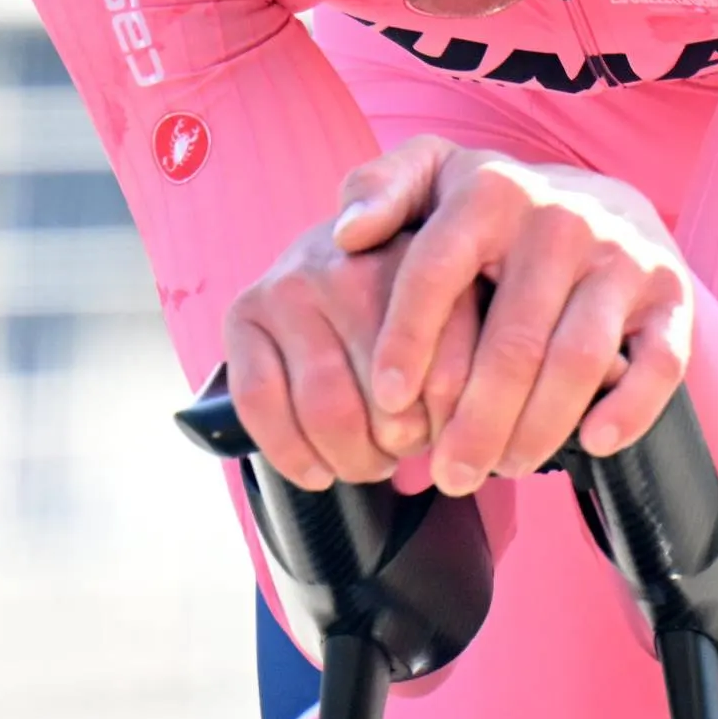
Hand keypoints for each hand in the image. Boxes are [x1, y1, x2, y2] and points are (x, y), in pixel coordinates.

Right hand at [221, 199, 473, 491]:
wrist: (345, 246)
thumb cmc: (413, 298)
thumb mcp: (460, 303)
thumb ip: (473, 348)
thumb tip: (469, 430)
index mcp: (417, 263)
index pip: (444, 376)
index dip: (448, 427)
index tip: (449, 439)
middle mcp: (348, 267)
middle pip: (384, 401)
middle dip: (399, 448)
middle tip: (403, 453)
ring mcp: (290, 288)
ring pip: (324, 411)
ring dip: (353, 459)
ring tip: (368, 462)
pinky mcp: (243, 314)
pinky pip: (261, 405)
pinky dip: (292, 454)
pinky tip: (317, 472)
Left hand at [339, 135, 692, 497]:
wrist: (607, 202)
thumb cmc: (498, 213)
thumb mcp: (434, 180)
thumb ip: (379, 189)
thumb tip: (347, 233)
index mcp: (491, 191)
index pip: (436, 272)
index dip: (407, 343)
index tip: (388, 404)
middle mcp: (561, 218)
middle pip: (511, 340)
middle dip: (474, 421)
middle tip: (447, 476)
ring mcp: (622, 256)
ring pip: (577, 361)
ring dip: (536, 430)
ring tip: (502, 470)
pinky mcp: (671, 295)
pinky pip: (658, 364)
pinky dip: (628, 410)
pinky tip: (592, 444)